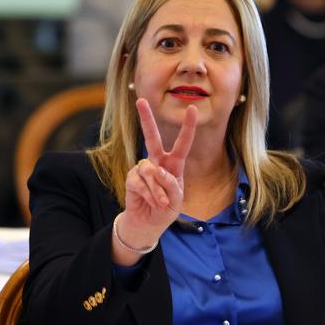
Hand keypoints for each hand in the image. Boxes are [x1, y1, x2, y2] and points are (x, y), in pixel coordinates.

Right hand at [116, 99, 196, 252]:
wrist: (148, 223)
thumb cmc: (166, 209)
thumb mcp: (177, 200)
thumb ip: (170, 184)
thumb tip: (157, 170)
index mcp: (174, 164)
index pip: (183, 143)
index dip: (187, 126)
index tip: (192, 108)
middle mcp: (158, 162)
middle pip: (152, 138)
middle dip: (146, 119)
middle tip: (140, 101)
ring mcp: (143, 169)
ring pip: (150, 171)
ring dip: (158, 191)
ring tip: (160, 203)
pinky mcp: (132, 178)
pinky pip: (140, 182)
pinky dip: (148, 195)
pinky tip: (150, 202)